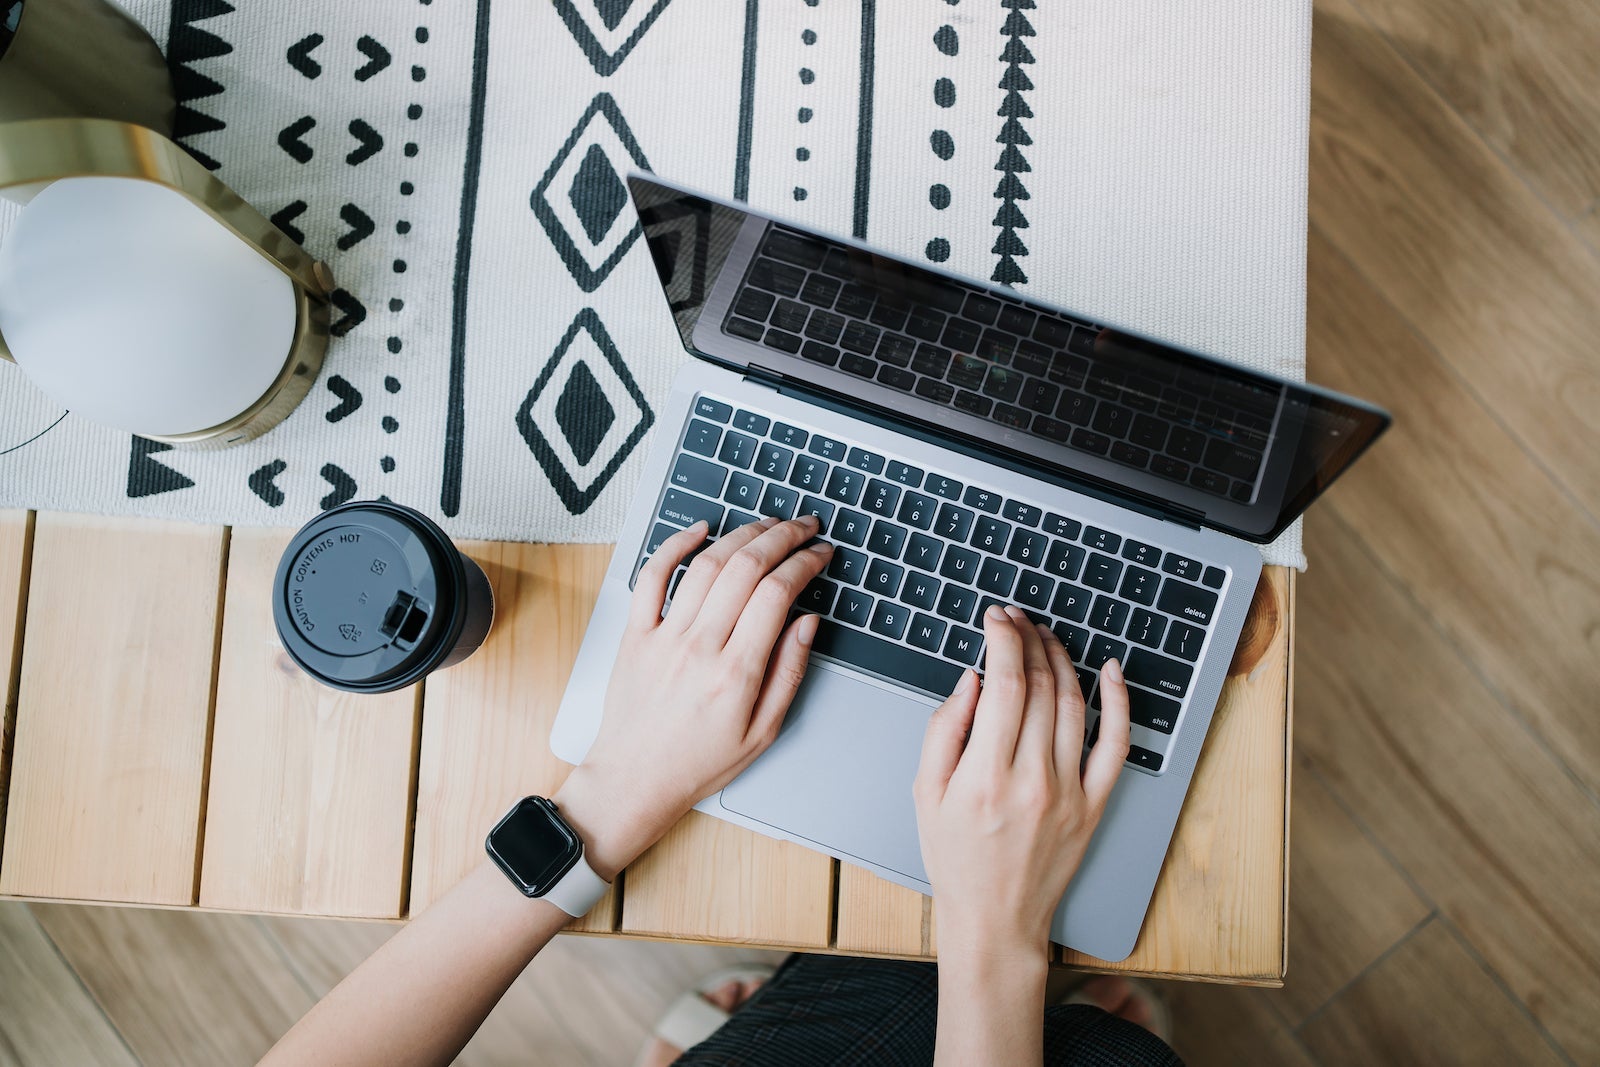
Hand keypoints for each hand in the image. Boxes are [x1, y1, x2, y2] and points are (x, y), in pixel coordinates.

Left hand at [554, 515, 832, 879]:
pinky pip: (652, 576)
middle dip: (782, 536)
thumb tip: (808, 622)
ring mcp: (663, 636)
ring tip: (766, 525)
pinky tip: (700, 529)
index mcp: (736, 673)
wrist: (633, 780)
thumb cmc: (697, 763)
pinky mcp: (634, 634)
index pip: (778, 594)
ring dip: (742, 534)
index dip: (805, 563)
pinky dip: (675, 545)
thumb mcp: (762, 732)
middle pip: (746, 568)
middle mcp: (699, 647)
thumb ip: (789, 673)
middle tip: (803, 527)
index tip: (820, 553)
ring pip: (707, 564)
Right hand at [914, 605, 1130, 961]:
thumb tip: (972, 679)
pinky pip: (1117, 744)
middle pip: (1042, 686)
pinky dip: (1119, 702)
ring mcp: (1070, 792)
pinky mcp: (1094, 804)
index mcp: (985, 776)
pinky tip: (1111, 672)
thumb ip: (944, 730)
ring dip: (1062, 659)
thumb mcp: (925, 793)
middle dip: (1028, 640)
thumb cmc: (955, 857)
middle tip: (1016, 620)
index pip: (1005, 685)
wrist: (996, 918)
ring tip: (1045, 636)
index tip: (995, 619)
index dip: (1003, 640)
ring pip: (1076, 704)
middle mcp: (1032, 780)